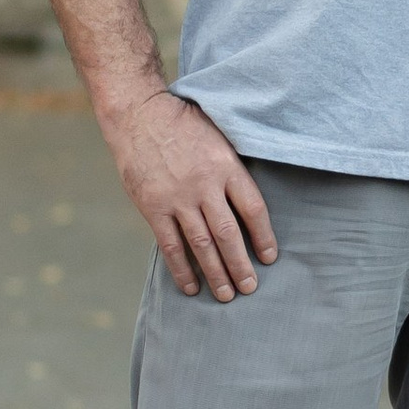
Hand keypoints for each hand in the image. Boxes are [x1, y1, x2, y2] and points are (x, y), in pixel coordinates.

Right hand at [110, 91, 278, 298]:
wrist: (139, 114)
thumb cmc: (184, 124)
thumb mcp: (219, 137)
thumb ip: (232, 169)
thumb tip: (250, 203)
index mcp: (226, 166)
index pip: (254, 208)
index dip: (264, 236)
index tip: (270, 257)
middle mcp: (204, 185)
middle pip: (229, 233)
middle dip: (241, 264)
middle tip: (250, 288)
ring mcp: (177, 198)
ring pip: (202, 244)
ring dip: (216, 272)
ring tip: (227, 294)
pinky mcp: (153, 207)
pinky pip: (171, 245)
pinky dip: (182, 269)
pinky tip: (192, 286)